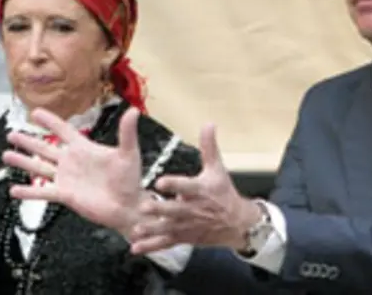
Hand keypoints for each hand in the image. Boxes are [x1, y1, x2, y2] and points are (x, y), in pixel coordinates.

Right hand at [2, 107, 144, 235]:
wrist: (128, 206)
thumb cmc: (130, 180)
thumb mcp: (128, 153)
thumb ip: (127, 133)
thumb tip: (134, 111)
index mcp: (84, 149)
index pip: (64, 131)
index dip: (50, 121)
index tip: (35, 112)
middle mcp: (72, 162)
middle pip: (45, 148)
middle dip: (28, 141)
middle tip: (11, 134)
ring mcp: (67, 179)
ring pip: (40, 167)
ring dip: (23, 162)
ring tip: (6, 155)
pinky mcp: (65, 195)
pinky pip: (43, 192)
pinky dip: (29, 191)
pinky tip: (14, 190)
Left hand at [129, 123, 261, 254]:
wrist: (235, 222)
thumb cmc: (223, 193)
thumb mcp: (218, 168)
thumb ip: (209, 147)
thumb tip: (209, 123)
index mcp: (199, 191)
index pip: (186, 187)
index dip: (174, 184)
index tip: (160, 181)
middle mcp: (192, 210)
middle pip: (174, 210)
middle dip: (160, 209)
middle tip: (144, 206)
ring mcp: (187, 226)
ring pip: (167, 228)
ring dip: (152, 229)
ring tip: (137, 229)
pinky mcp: (183, 237)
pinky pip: (165, 243)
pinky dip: (151, 246)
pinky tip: (136, 247)